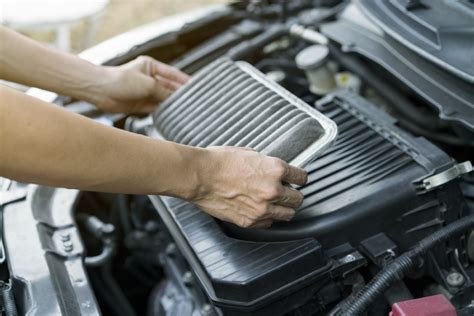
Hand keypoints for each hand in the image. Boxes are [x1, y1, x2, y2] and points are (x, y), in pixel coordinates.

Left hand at [96, 56, 189, 113]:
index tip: (197, 86)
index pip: (173, 74)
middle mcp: (149, 79)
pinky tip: (173, 115)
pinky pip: (156, 108)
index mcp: (151, 67)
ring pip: (164, 99)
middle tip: (195, 101)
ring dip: (173, 104)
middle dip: (181, 94)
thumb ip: (164, 91)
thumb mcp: (147, 84)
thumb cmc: (120, 80)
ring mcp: (145, 92)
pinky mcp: (140, 104)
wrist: (100, 91)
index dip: (185, 80)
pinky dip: (164, 112)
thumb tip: (176, 98)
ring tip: (187, 110)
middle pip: (170, 88)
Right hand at [193, 147, 307, 228]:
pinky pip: (268, 223)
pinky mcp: (250, 221)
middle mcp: (272, 190)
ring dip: (283, 208)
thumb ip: (264, 162)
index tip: (298, 180)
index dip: (299, 178)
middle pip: (298, 199)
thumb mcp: (247, 152)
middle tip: (287, 192)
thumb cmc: (218, 162)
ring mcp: (262, 208)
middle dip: (293, 195)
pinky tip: (260, 210)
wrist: (199, 176)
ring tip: (275, 204)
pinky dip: (267, 218)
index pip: (301, 178)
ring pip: (287, 214)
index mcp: (275, 169)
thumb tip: (269, 167)